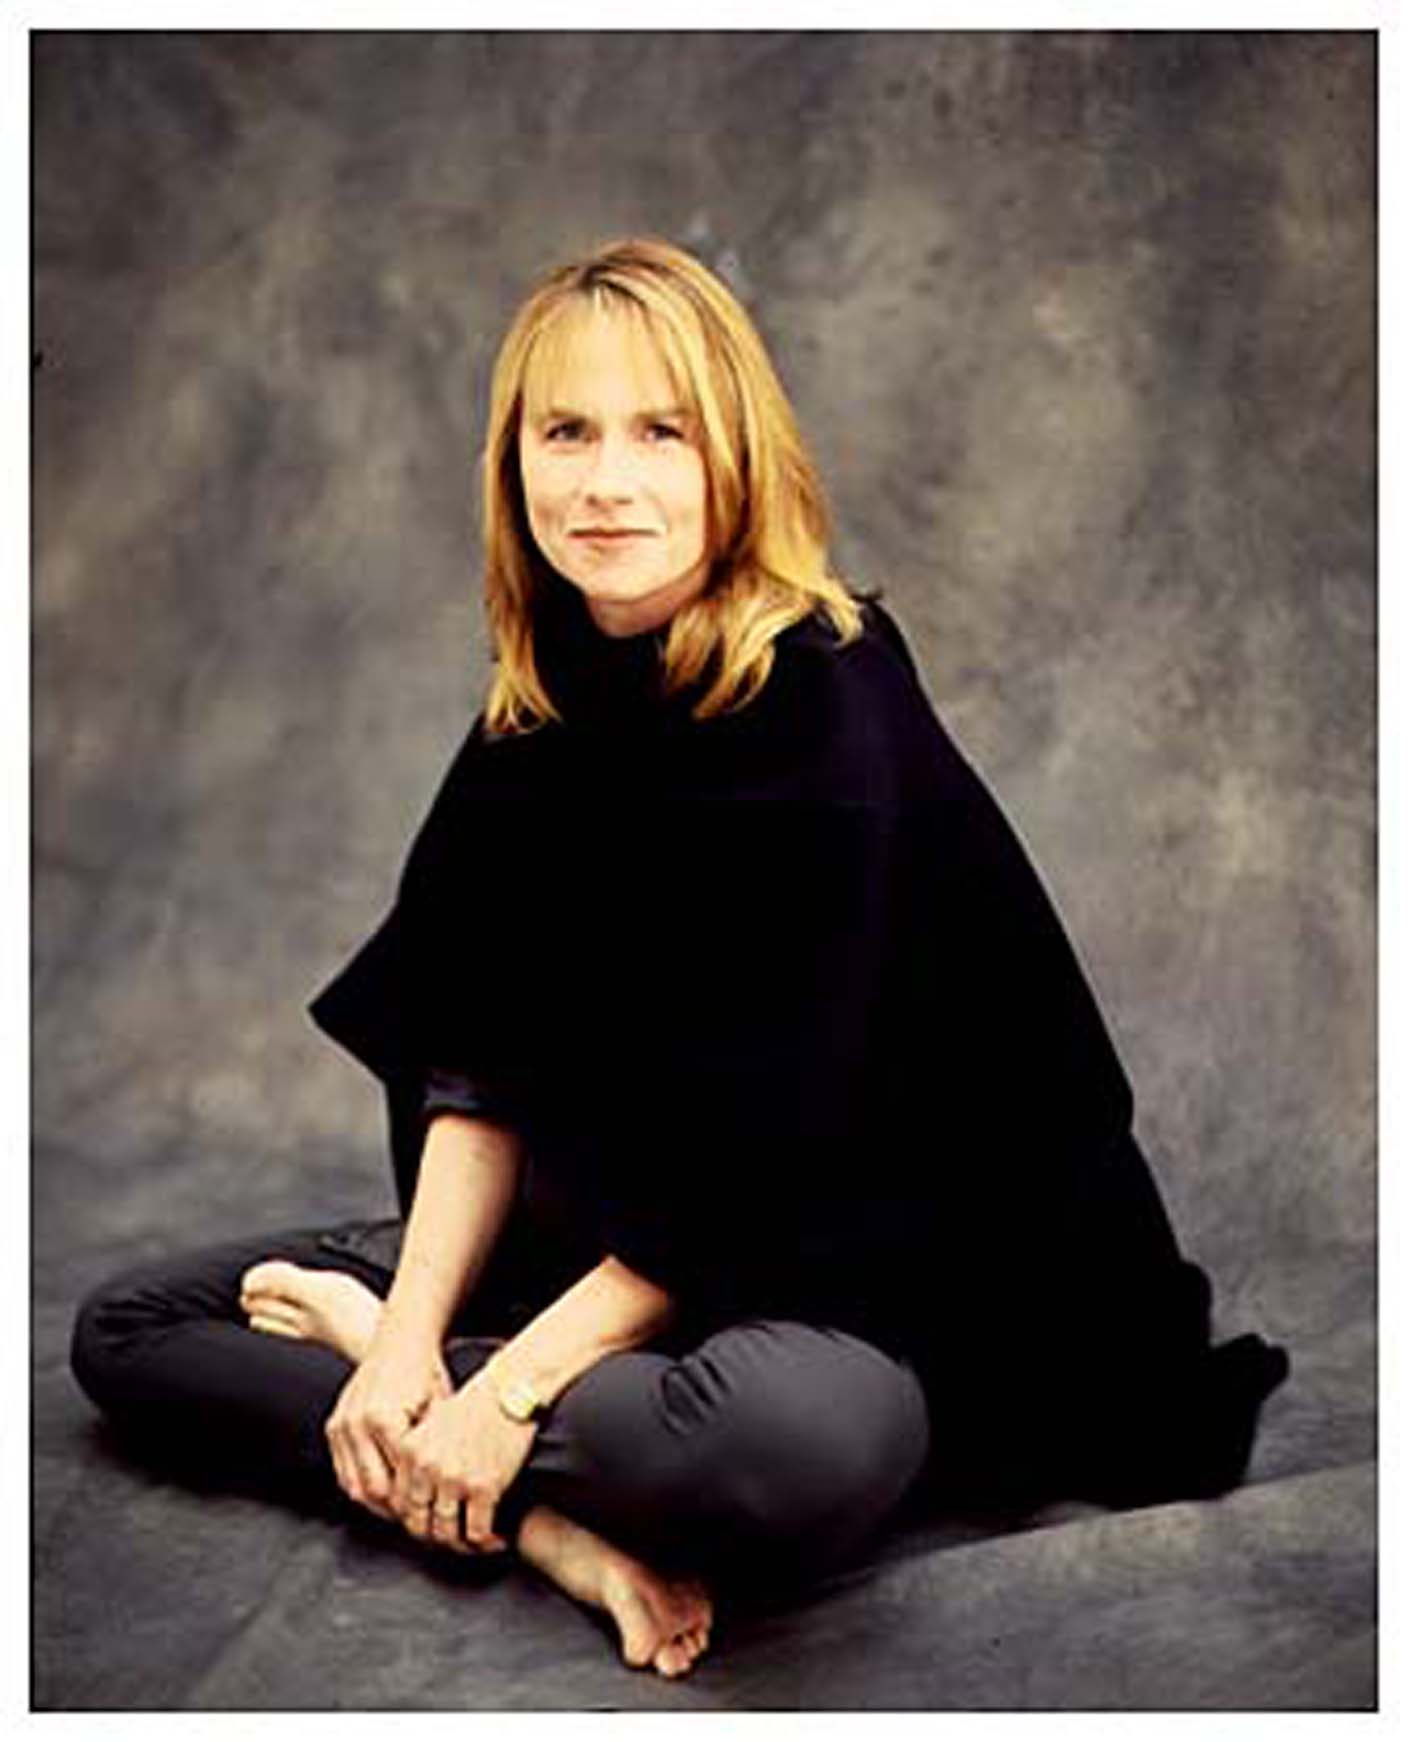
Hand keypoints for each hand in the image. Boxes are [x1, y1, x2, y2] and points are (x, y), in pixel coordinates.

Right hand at [325, 1335, 451, 1520]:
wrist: (401, 1340)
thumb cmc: (426, 1372)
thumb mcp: (441, 1410)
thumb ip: (436, 1450)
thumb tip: (446, 1489)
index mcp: (384, 1419)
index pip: (398, 1481)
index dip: (417, 1501)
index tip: (432, 1512)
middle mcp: (356, 1423)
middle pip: (373, 1489)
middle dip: (396, 1509)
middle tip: (418, 1519)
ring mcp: (341, 1424)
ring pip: (354, 1486)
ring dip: (376, 1503)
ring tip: (401, 1510)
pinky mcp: (334, 1425)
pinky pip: (343, 1470)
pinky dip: (361, 1486)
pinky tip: (382, 1491)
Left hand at [389, 1369, 537, 1554]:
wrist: (512, 1389)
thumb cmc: (479, 1403)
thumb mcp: (434, 1424)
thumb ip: (418, 1457)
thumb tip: (420, 1495)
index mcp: (410, 1451)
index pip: (400, 1505)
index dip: (416, 1522)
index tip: (432, 1525)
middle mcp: (427, 1467)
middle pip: (420, 1525)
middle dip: (437, 1538)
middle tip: (454, 1539)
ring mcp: (454, 1479)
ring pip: (447, 1534)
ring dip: (462, 1546)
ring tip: (475, 1543)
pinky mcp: (484, 1487)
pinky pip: (478, 1532)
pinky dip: (487, 1543)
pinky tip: (497, 1539)